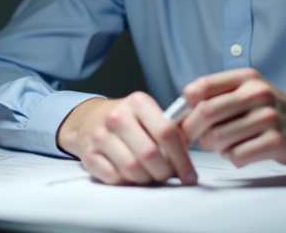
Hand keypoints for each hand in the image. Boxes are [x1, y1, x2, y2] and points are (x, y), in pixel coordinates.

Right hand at [57, 92, 196, 185]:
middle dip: (165, 172)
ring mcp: (101, 135)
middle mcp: (117, 116)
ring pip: (132, 169)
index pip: (167, 132)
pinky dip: (128, 182)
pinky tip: (132, 175)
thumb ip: (177, 130)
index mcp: (139, 102)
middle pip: (150, 154)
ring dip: (147, 179)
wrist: (90, 120)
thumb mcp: (152, 116)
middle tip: (169, 175)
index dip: (182, 159)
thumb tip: (197, 148)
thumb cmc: (131, 122)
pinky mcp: (89, 155)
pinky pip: (115, 178)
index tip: (190, 175)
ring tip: (151, 175)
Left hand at [180, 69, 285, 166]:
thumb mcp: (248, 92)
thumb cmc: (271, 112)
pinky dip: (233, 158)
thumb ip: (217, 97)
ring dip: (215, 147)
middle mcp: (258, 93)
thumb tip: (178, 114)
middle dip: (192, 131)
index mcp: (247, 78)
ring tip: (227, 144)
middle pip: (206, 113)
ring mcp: (269, 117)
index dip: (185, 107)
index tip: (183, 120)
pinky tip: (244, 152)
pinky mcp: (276, 142)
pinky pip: (236, 156)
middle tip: (192, 140)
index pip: (201, 87)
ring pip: (218, 138)